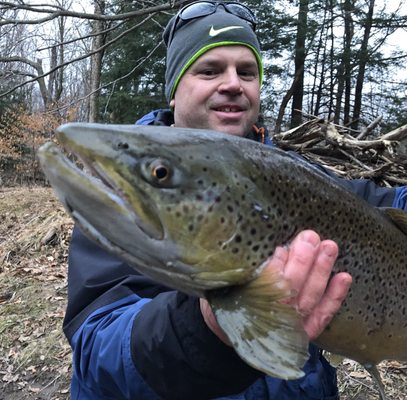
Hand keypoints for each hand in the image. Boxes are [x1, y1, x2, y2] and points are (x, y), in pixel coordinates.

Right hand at [200, 230, 351, 342]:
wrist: (234, 335)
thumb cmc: (228, 303)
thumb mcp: (222, 289)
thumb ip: (237, 275)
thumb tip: (260, 251)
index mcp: (249, 306)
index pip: (265, 285)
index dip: (275, 266)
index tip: (280, 247)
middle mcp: (273, 318)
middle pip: (291, 288)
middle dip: (302, 260)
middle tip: (309, 236)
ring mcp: (293, 326)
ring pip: (311, 297)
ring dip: (321, 271)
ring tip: (329, 247)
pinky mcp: (307, 331)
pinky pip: (324, 314)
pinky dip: (335, 296)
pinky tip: (344, 276)